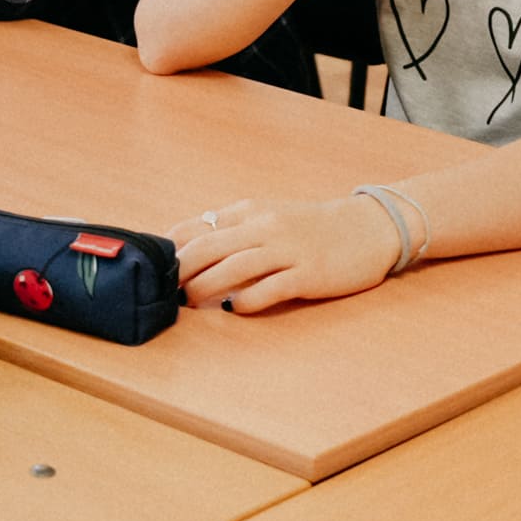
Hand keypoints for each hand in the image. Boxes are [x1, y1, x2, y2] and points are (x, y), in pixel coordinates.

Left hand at [178, 193, 402, 312]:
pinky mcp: (307, 274)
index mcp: (251, 211)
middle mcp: (265, 227)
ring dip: (204, 287)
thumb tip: (187, 248)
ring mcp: (287, 250)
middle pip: (208, 247)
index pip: (198, 225)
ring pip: (232, 268)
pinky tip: (234, 309)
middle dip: (179, 270)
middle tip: (162, 289)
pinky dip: (245, 301)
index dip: (171, 247)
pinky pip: (267, 290)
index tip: (152, 265)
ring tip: (188, 302)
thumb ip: (232, 229)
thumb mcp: (269, 217)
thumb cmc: (313, 227)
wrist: (369, 227)